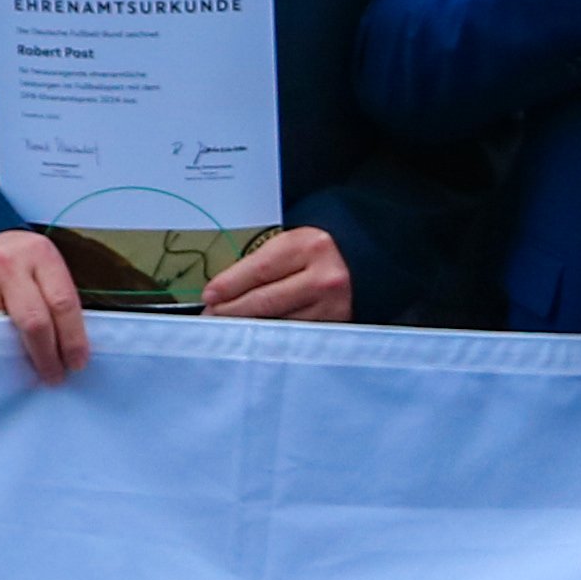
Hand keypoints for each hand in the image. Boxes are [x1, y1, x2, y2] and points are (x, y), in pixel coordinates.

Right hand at [0, 225, 89, 381]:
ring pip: (0, 336)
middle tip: (53, 377)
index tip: (77, 364)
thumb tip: (70, 355)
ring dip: (14, 358)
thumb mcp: (45, 272)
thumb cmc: (21, 269)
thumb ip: (57, 303)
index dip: (73, 339)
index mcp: (39, 253)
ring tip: (22, 367)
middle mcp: (5, 263)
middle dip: (47, 357)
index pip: (62, 303)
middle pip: (34, 322)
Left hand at [198, 224, 353, 323]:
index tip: (209, 297)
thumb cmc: (322, 249)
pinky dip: (274, 337)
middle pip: (265, 302)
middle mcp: (324, 277)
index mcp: (308, 246)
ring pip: (279, 325)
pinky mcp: (338, 326)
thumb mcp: (294, 242)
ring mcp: (333, 306)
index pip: (259, 271)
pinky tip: (258, 336)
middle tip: (211, 318)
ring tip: (230, 328)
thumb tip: (223, 292)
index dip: (229, 287)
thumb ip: (263, 264)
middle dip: (232, 312)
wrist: (371, 257)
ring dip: (250, 329)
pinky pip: (296, 335)